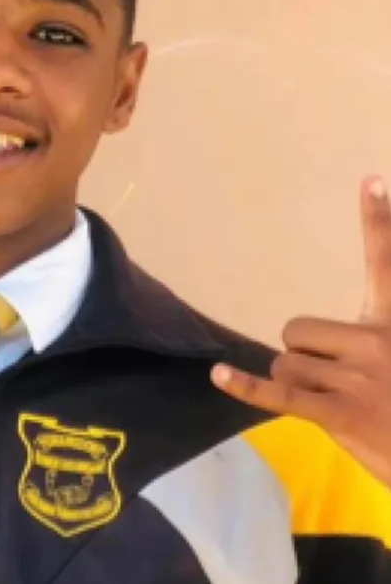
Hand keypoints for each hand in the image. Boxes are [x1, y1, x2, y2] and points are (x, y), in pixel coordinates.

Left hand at [211, 176, 390, 488]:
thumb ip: (371, 334)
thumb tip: (325, 333)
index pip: (385, 261)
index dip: (378, 219)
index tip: (371, 180)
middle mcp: (376, 341)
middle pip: (296, 330)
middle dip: (303, 356)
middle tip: (333, 383)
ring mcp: (357, 378)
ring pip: (285, 364)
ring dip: (298, 386)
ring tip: (335, 407)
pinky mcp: (340, 413)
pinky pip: (280, 393)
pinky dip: (246, 386)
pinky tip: (219, 375)